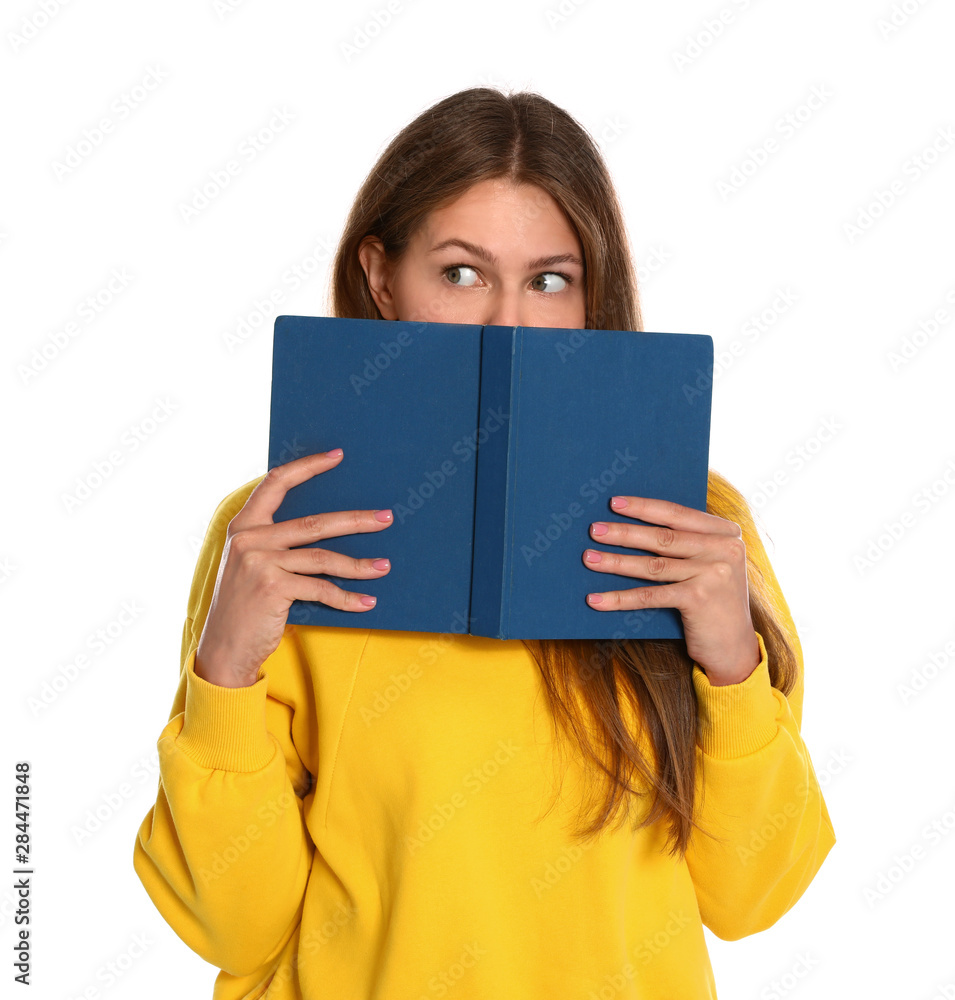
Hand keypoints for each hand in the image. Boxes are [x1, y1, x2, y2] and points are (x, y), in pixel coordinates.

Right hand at [195, 449, 392, 687]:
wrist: (222, 650)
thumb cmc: (244, 607)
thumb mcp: (249, 565)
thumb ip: (273, 542)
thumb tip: (326, 526)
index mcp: (243, 526)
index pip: (276, 482)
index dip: (307, 466)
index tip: (337, 456)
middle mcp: (249, 539)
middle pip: (314, 522)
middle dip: (355, 520)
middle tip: (386, 517)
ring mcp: (259, 562)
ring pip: (323, 557)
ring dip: (359, 564)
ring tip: (384, 567)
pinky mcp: (272, 588)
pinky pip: (321, 588)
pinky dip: (346, 597)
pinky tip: (366, 602)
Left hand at [582, 495, 759, 685]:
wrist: (734, 648)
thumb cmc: (713, 601)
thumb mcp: (710, 564)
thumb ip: (688, 544)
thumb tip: (634, 526)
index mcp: (727, 533)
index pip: (678, 514)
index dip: (643, 507)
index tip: (614, 503)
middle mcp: (724, 549)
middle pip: (662, 537)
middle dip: (624, 532)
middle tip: (594, 530)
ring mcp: (713, 573)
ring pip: (652, 565)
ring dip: (616, 562)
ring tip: (589, 558)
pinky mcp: (699, 599)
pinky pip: (650, 595)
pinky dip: (620, 598)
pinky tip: (596, 599)